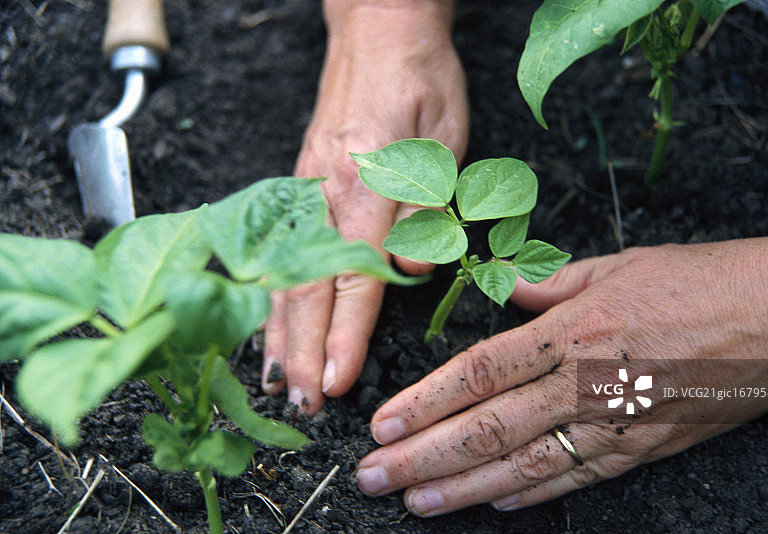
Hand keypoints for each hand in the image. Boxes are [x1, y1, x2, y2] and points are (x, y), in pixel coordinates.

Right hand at [262, 0, 468, 413]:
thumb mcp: (446, 140)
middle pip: (304, 286)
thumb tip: (407, 275)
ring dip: (276, 333)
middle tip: (299, 405)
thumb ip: (425, 211)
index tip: (334, 382)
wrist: (378, 31)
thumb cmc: (420, 80)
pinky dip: (268, 295)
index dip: (343, 336)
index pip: (353, 279)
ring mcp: (301, 188)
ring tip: (273, 383)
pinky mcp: (295, 184)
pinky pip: (276, 251)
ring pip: (281, 273)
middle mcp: (322, 190)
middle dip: (300, 351)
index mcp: (365, 183)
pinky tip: (266, 325)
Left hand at [356, 235, 767, 515]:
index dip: (425, 402)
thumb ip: (551, 284)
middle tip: (374, 477)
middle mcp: (583, 382)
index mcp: (571, 330)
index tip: (383, 424)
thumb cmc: (698, 282)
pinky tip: (492, 505)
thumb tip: (505, 289)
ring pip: (523, 466)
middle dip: (424, 457)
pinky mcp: (644, 450)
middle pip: (487, 427)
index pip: (479, 372)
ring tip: (416, 502)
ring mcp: (613, 423)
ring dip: (463, 488)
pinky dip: (531, 495)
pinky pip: (577, 477)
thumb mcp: (618, 266)